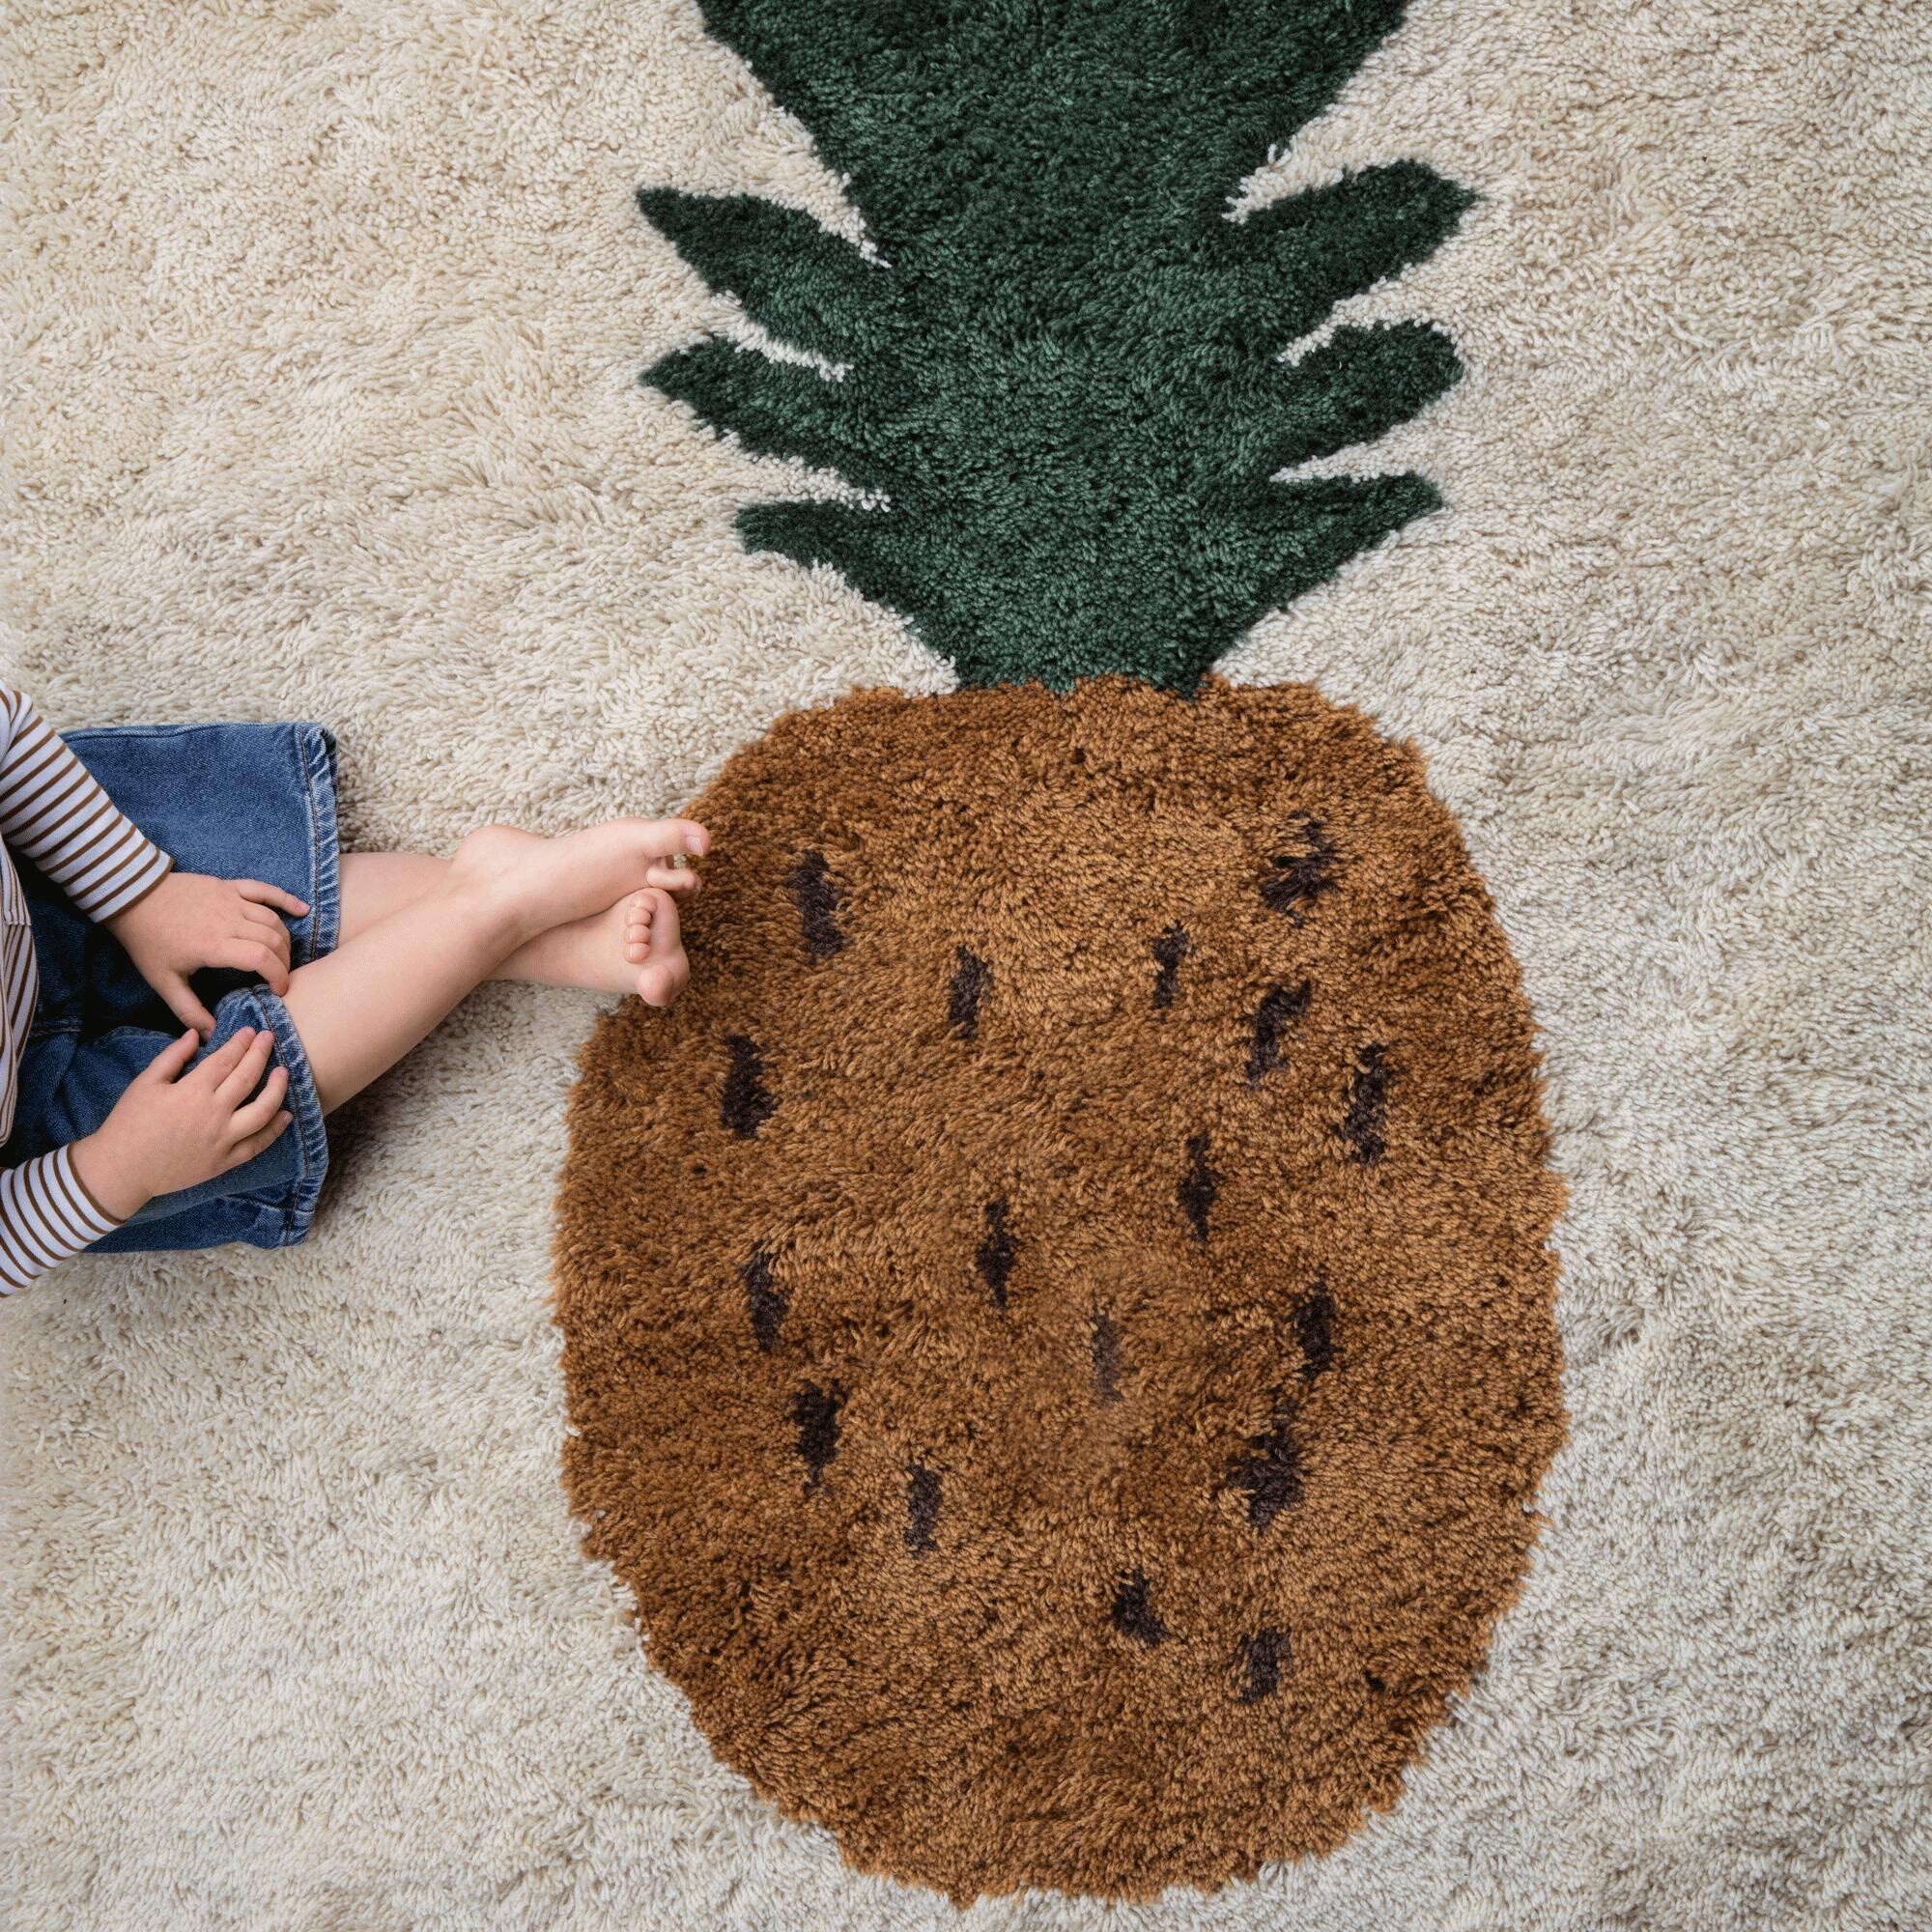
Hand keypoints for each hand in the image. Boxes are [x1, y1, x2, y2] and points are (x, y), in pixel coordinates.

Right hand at [70, 1028, 292, 1220]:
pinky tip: (286, 1115)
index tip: (250, 1031)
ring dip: (277, 1089)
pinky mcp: (225, 1161)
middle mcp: (213, 1113)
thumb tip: (194, 1034)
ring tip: (284, 1073)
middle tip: (269, 1038)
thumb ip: (173, 1057)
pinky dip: (275, 1130)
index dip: (240, 1043)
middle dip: (261, 1054)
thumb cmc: (129, 1123)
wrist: (122, 1170)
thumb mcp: (145, 1083)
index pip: (226, 1060)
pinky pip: (257, 1145)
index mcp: (192, 1091)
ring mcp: (222, 1139)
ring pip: (262, 1111)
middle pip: (248, 1078)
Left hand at [107, 870, 310, 1033]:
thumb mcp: (163, 981)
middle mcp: (229, 920)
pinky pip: (265, 890)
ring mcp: (231, 900)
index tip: (279, 991)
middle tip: (278, 978)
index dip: (278, 976)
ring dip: (285, 940)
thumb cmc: (147, 940)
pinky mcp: (229, 886)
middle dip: (283, 962)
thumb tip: (211, 1036)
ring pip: (273, 920)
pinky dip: (286, 899)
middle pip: (274, 940)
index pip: (262, 959)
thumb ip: (189, 1010)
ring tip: (282, 957)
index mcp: (214, 945)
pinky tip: (303, 910)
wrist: (131, 897)